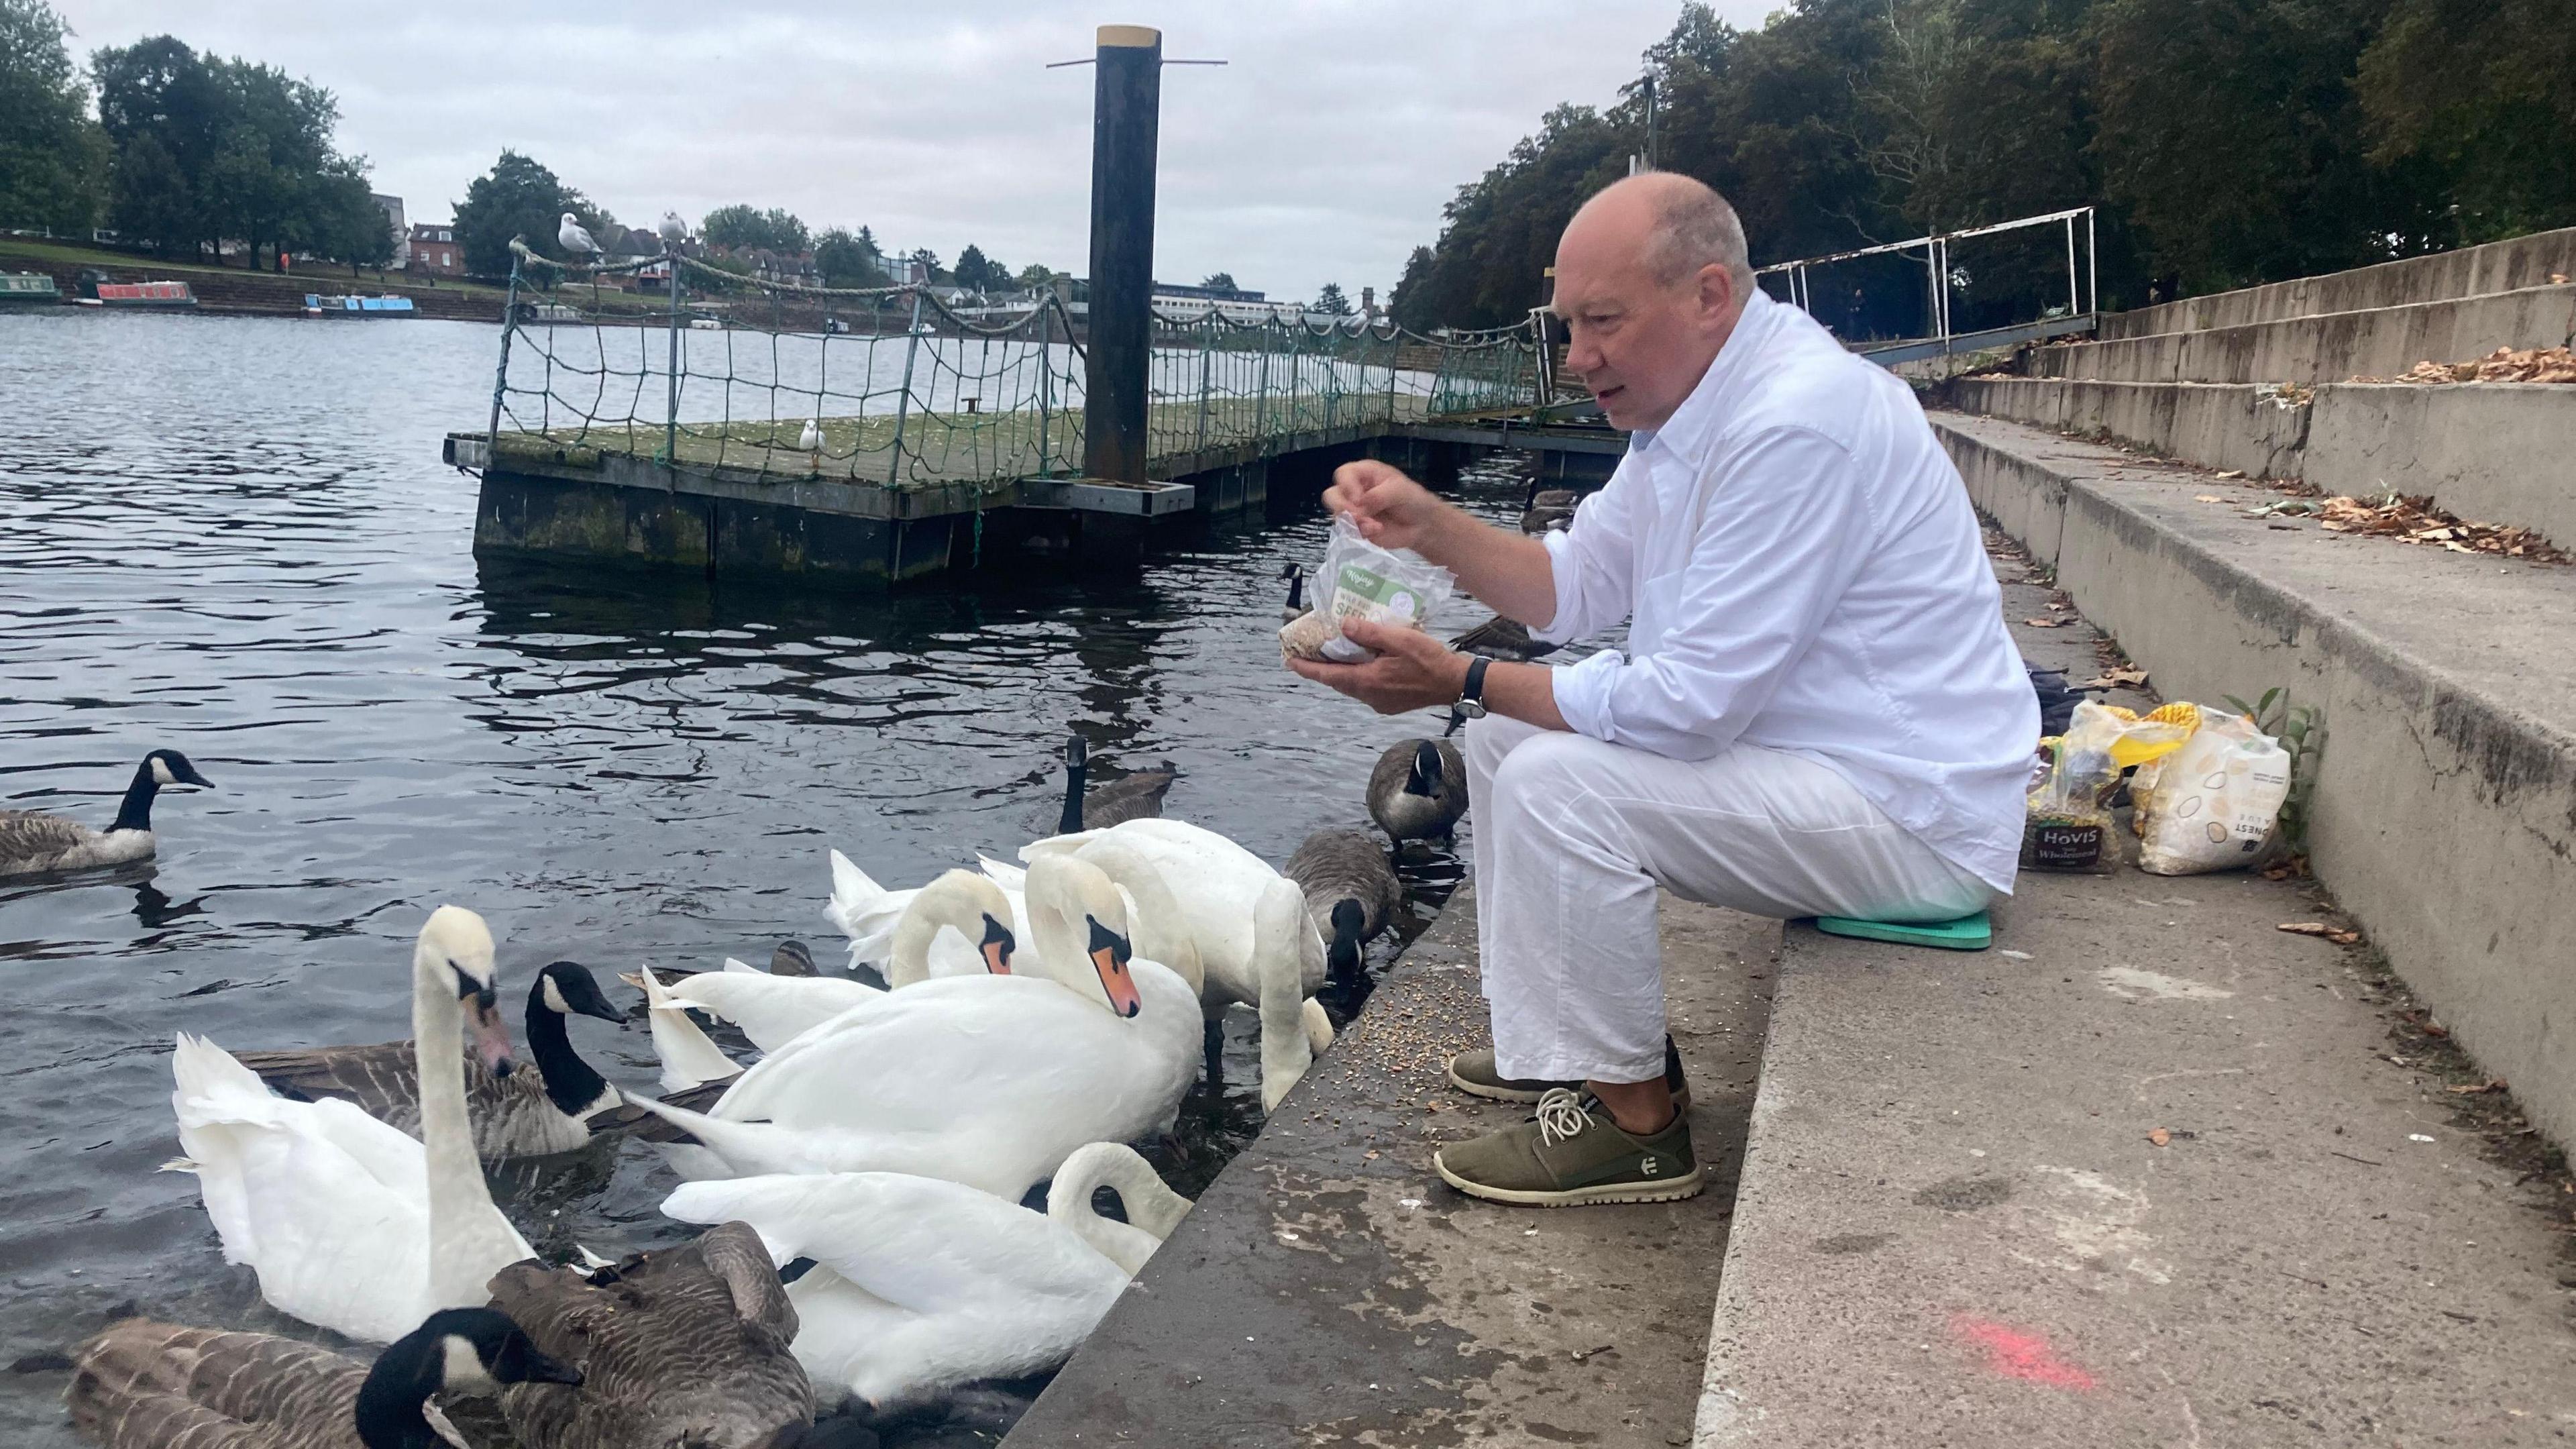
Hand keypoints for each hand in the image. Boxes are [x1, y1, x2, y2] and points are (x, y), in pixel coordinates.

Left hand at [1284, 619, 1469, 715]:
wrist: (1454, 683)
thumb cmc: (1429, 659)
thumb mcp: (1398, 638)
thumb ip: (1368, 632)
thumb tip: (1343, 625)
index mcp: (1366, 681)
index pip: (1327, 675)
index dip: (1306, 668)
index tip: (1289, 662)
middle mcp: (1369, 696)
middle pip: (1337, 682)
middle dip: (1321, 669)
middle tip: (1309, 654)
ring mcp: (1379, 703)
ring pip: (1352, 686)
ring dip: (1341, 673)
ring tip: (1334, 656)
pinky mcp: (1390, 704)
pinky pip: (1366, 690)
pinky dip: (1358, 676)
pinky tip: (1364, 664)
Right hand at [1323, 460, 1448, 553]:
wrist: (1422, 525)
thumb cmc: (1413, 500)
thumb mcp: (1400, 490)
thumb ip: (1379, 495)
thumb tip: (1359, 504)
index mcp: (1364, 473)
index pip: (1344, 474)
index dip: (1347, 485)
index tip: (1358, 499)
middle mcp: (1354, 490)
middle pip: (1331, 495)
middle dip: (1342, 506)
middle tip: (1358, 516)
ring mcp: (1353, 510)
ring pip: (1336, 515)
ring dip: (1353, 522)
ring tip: (1374, 526)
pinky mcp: (1356, 527)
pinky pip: (1348, 530)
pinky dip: (1360, 532)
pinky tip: (1377, 530)